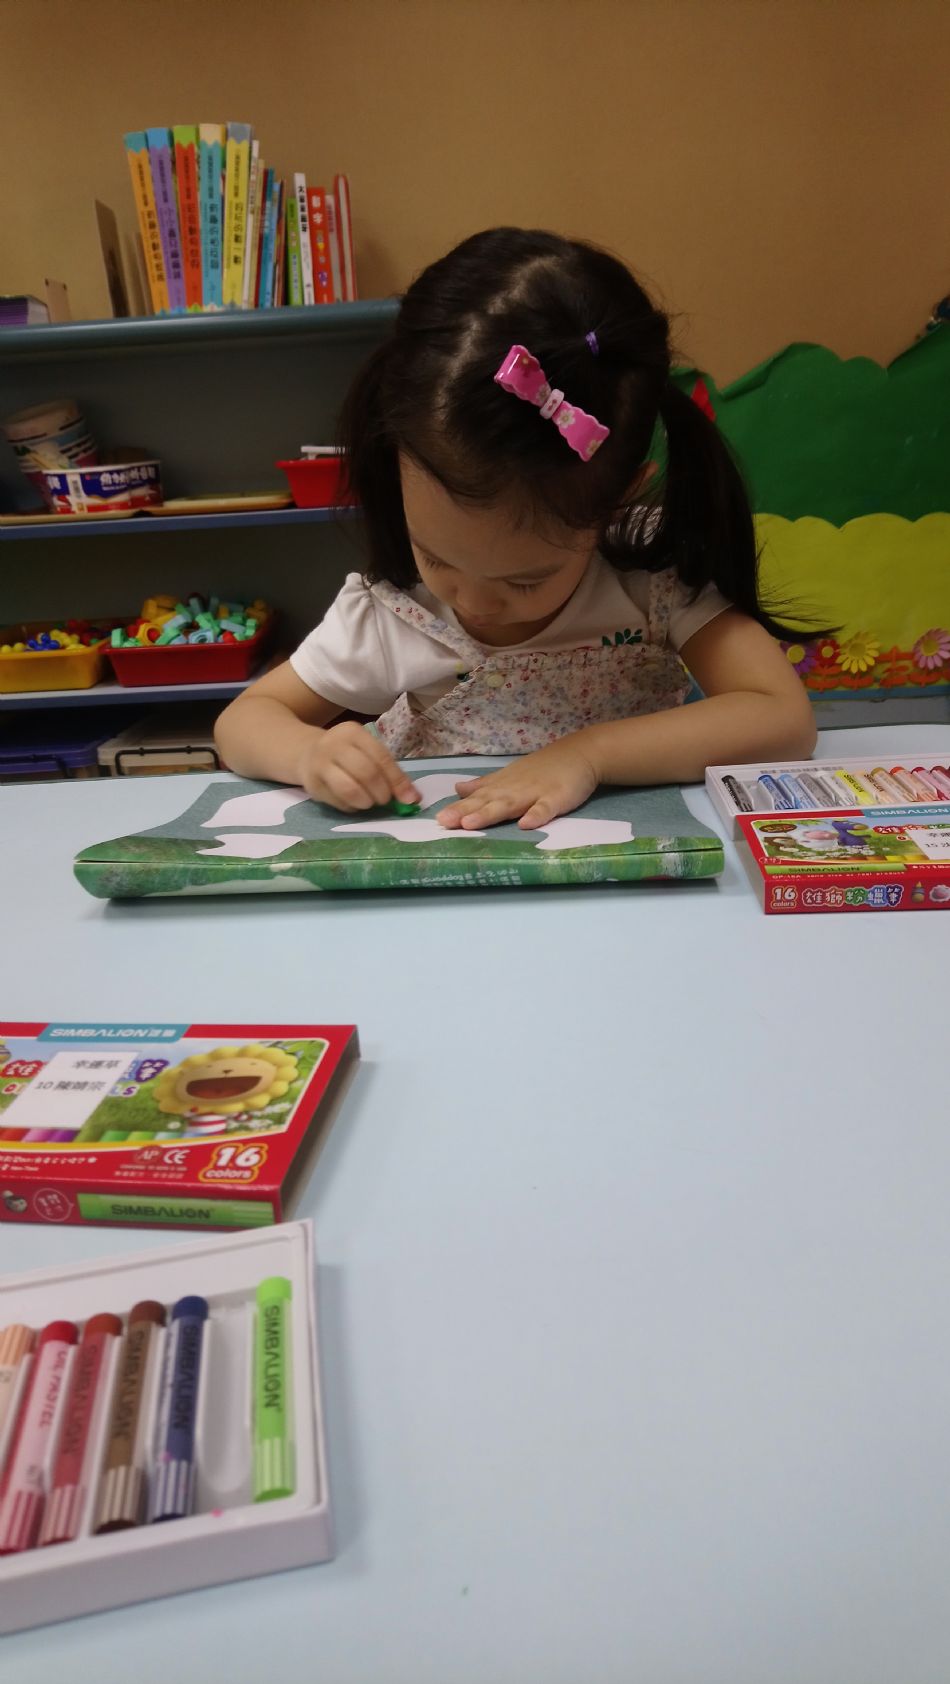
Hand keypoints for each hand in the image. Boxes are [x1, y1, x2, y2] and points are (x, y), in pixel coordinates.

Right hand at [296, 722, 418, 811]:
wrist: (306, 753)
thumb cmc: (347, 754)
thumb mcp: (367, 752)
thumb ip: (389, 771)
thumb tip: (412, 797)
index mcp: (353, 732)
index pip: (381, 757)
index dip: (397, 780)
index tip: (409, 798)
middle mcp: (333, 744)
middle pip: (366, 773)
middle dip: (382, 793)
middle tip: (384, 800)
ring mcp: (319, 764)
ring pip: (349, 789)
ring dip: (366, 802)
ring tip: (369, 803)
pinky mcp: (312, 785)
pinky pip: (338, 802)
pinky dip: (352, 808)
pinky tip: (354, 803)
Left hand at [438, 739, 599, 830]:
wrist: (578, 754)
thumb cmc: (542, 769)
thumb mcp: (509, 775)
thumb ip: (485, 785)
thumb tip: (458, 789)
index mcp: (502, 787)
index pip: (476, 799)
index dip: (457, 808)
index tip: (437, 820)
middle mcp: (513, 790)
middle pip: (486, 802)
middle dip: (464, 812)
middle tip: (444, 822)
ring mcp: (535, 793)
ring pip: (509, 805)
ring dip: (489, 814)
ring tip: (470, 825)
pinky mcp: (557, 798)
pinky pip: (546, 808)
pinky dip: (536, 815)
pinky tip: (526, 825)